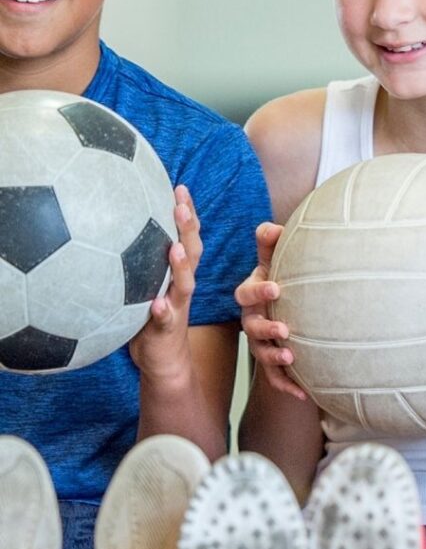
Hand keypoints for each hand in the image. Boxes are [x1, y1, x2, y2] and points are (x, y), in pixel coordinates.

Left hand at [130, 185, 200, 382]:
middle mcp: (182, 285)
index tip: (180, 187)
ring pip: (184, 283)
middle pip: (191, 252)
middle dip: (188, 228)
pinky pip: (167, 319)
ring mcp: (177, 306)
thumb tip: (111, 228)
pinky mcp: (167, 329)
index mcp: (178, 273)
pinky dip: (163, 311)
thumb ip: (139, 260)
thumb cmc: (149, 318)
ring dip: (180, 266)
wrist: (165, 361)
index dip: (187, 213)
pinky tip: (156, 304)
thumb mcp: (145, 285)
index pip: (187, 237)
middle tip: (181, 204)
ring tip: (173, 248)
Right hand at [234, 222, 307, 400]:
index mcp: (251, 294)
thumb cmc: (281, 278)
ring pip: (261, 353)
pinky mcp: (273, 363)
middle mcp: (251, 319)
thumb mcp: (275, 261)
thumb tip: (270, 227)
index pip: (247, 291)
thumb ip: (271, 245)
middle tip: (284, 329)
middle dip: (266, 328)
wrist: (285, 306)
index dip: (259, 290)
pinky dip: (288, 385)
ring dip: (274, 356)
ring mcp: (260, 343)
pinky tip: (304, 394)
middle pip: (251, 326)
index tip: (277, 288)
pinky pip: (276, 377)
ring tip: (291, 356)